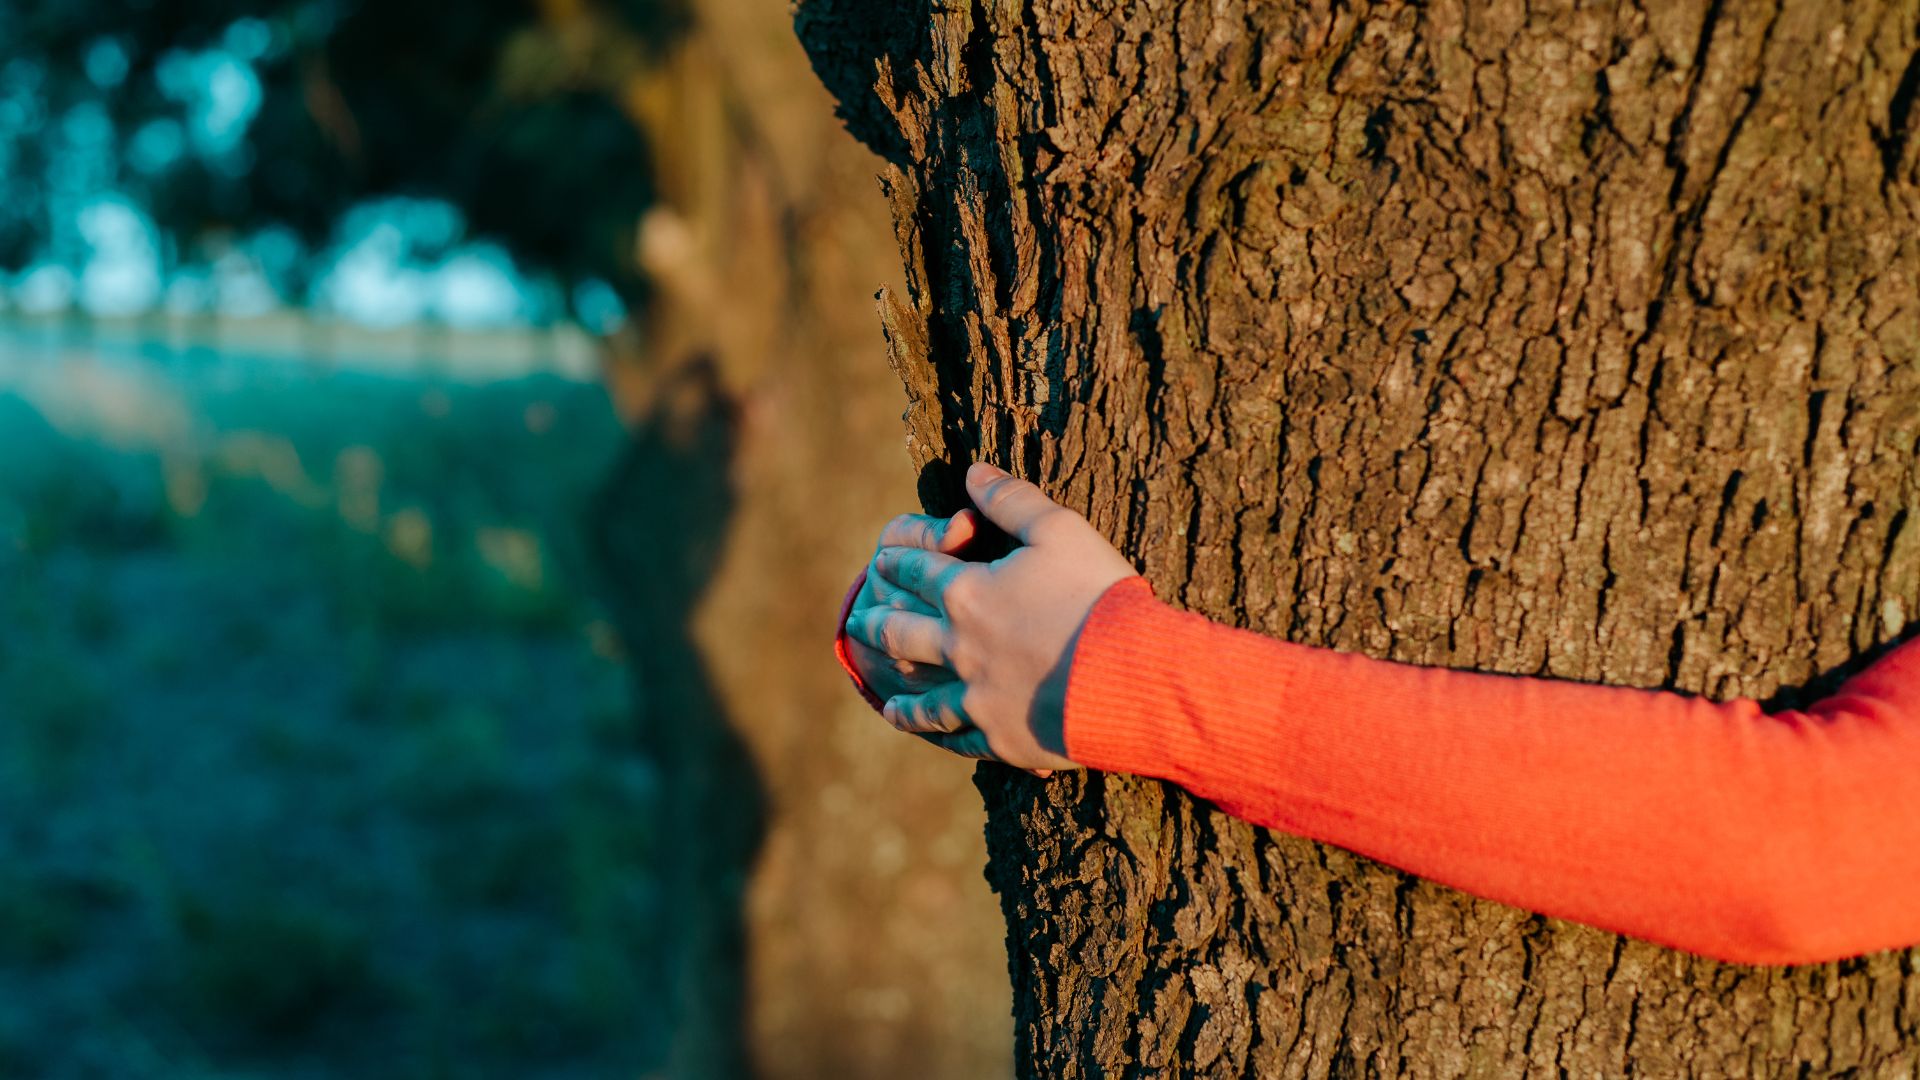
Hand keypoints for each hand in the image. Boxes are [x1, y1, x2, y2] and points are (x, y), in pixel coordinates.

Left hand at [845, 462, 1137, 770]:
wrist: (1128, 676)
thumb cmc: (1097, 596)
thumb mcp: (1060, 530)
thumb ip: (1011, 500)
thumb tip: (973, 472)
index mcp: (969, 592)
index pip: (918, 571)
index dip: (898, 562)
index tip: (880, 561)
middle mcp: (959, 646)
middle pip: (904, 634)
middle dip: (879, 623)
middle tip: (859, 622)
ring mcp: (975, 695)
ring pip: (923, 696)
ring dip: (900, 691)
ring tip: (884, 692)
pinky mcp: (998, 736)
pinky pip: (956, 736)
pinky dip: (936, 733)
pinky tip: (927, 733)